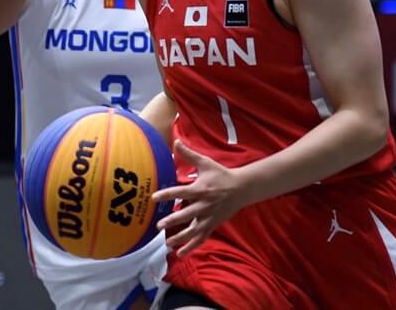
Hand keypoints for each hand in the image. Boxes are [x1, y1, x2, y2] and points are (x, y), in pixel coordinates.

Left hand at [151, 140, 247, 257]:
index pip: (180, 192)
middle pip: (186, 214)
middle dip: (172, 221)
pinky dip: (191, 247)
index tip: (153, 198)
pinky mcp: (212, 224)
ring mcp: (209, 217)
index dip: (167, 194)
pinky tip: (180, 254)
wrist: (241, 188)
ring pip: (194, 230)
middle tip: (159, 225)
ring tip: (167, 243)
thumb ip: (189, 154)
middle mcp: (204, 204)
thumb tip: (175, 142)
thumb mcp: (205, 163)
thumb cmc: (220, 174)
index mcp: (200, 189)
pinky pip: (201, 238)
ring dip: (180, 238)